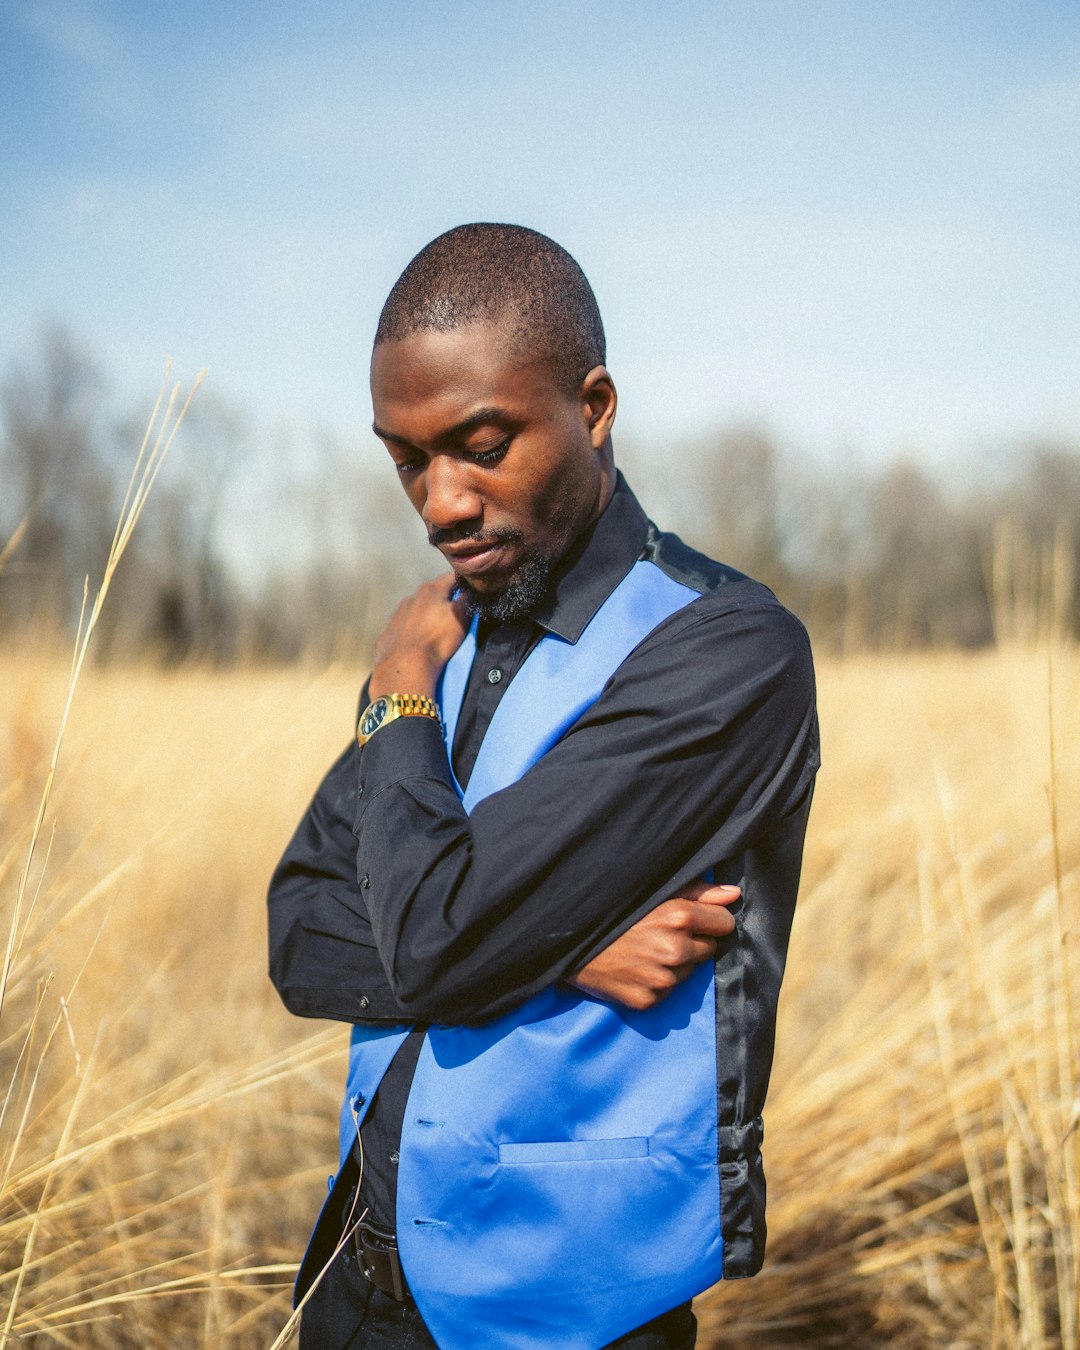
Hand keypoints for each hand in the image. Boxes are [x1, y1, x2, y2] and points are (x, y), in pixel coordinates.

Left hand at [369, 574, 470, 698]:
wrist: (405, 665)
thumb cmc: (436, 639)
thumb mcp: (461, 616)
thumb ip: (468, 599)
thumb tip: (471, 591)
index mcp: (431, 589)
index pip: (452, 578)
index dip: (464, 584)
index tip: (472, 593)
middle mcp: (412, 597)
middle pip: (433, 594)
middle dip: (445, 600)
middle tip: (457, 615)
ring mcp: (397, 615)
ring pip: (417, 610)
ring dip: (427, 617)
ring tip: (437, 633)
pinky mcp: (388, 634)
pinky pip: (404, 629)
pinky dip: (413, 633)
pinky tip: (419, 645)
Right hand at [568, 881, 739, 1010]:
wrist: (568, 941)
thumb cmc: (613, 910)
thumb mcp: (654, 892)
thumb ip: (698, 892)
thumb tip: (733, 894)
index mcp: (679, 917)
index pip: (724, 923)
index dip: (710, 920)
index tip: (694, 919)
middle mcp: (675, 950)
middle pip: (709, 948)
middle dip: (693, 941)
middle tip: (663, 934)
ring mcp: (662, 979)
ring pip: (689, 970)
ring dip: (676, 962)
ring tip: (647, 950)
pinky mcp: (648, 1000)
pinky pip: (668, 991)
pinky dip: (657, 981)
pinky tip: (637, 967)